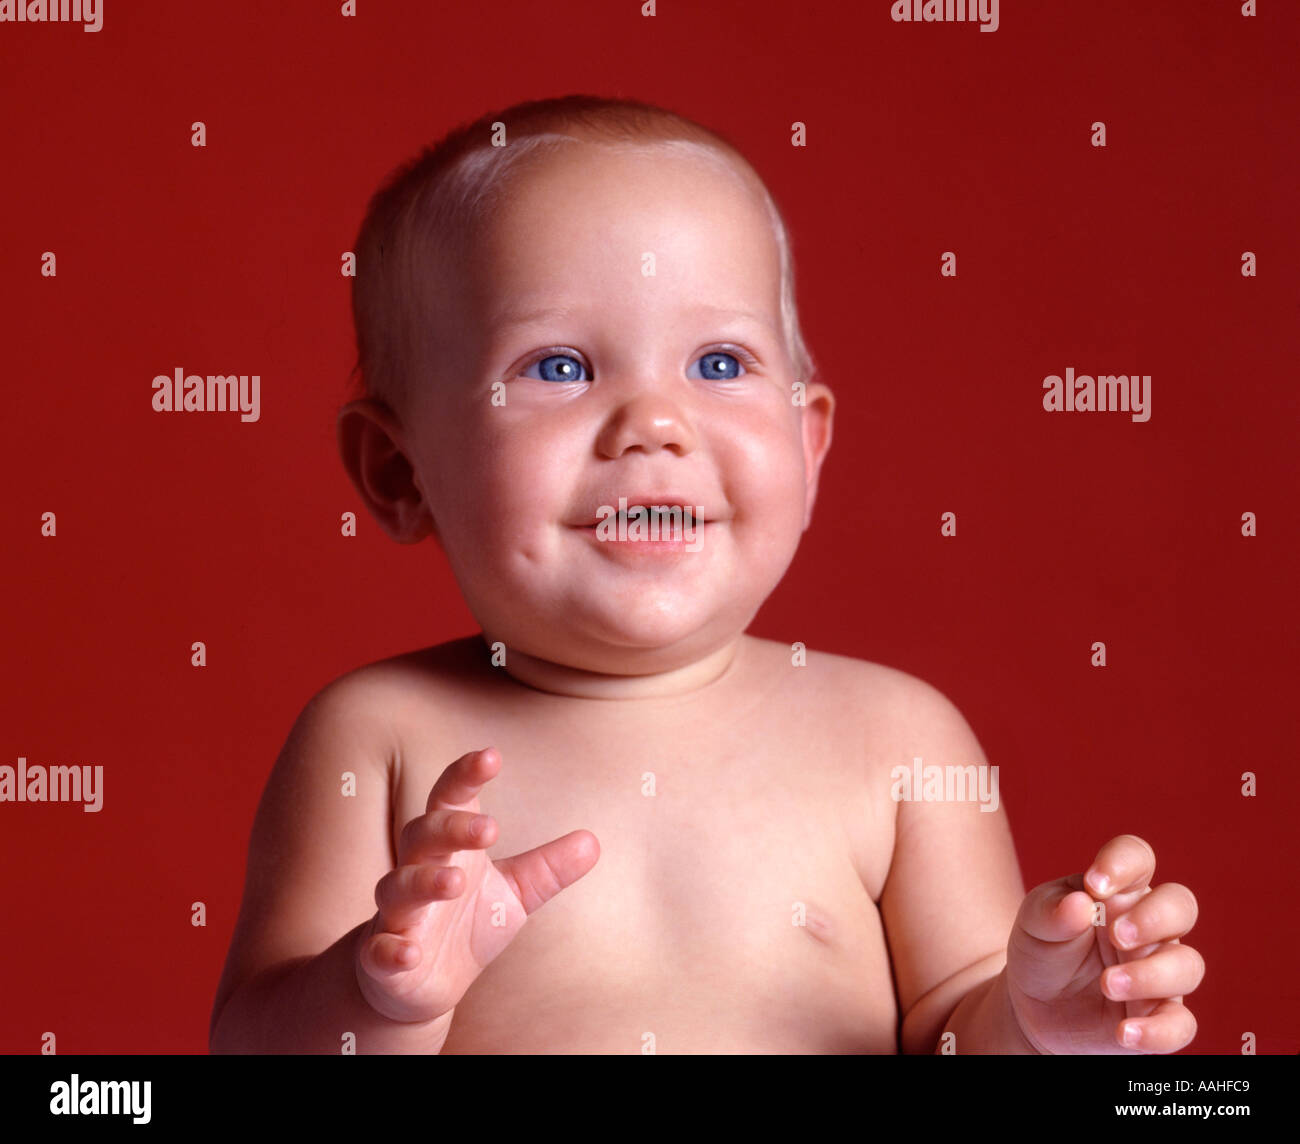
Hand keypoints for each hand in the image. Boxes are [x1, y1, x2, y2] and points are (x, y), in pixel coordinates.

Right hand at [353, 747, 598, 1024]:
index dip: (466, 776)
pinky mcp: (382, 957)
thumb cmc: (465, 924)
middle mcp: (416, 869)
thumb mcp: (515, 894)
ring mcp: (396, 913)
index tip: (490, 757)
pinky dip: (390, 950)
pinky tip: (408, 953)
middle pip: (423, 834)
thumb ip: (548, 868)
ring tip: (455, 881)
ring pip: (398, 886)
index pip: (451, 798)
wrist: (418, 982)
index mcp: (449, 846)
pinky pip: (379, 951)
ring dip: (423, 881)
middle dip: (452, 828)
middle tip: (491, 829)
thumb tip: (594, 841)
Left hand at [1005, 834, 1202, 1052]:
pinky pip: (1180, 1025)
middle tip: (1116, 935)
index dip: (1124, 864)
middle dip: (1154, 918)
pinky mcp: (1159, 1017)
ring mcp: (1159, 972)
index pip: (1138, 859)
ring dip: (1150, 975)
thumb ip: (1050, 911)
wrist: (1034, 1009)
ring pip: (1187, 966)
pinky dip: (1158, 1031)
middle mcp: (1149, 928)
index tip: (1094, 884)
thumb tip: (1080, 904)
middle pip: (1180, 906)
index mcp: (1119, 891)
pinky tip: (1124, 1032)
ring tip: (1106, 985)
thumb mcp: (1033, 924)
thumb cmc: (1043, 951)